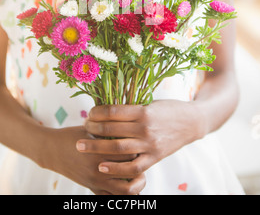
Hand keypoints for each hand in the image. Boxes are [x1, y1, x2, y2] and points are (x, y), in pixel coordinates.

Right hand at [40, 125, 144, 194]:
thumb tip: (130, 123)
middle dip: (139, 163)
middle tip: (142, 155)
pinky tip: (127, 181)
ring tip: (138, 173)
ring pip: (126, 190)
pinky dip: (123, 192)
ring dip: (135, 182)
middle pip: (131, 170)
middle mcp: (99, 169)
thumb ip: (109, 129)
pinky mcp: (92, 188)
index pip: (129, 152)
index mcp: (99, 151)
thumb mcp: (90, 129)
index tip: (138, 141)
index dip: (137, 146)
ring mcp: (96, 182)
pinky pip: (113, 197)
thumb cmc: (73, 135)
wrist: (53, 150)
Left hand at [77, 100, 201, 179]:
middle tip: (82, 127)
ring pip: (118, 149)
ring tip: (81, 146)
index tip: (89, 113)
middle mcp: (145, 128)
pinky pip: (133, 167)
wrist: (192, 122)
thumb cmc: (168, 109)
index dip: (97, 112)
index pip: (112, 111)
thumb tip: (105, 110)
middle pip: (111, 130)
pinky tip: (102, 167)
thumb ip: (130, 109)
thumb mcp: (149, 103)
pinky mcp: (154, 158)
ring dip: (96, 148)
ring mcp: (150, 145)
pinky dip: (116, 169)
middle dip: (92, 129)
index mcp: (143, 111)